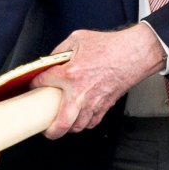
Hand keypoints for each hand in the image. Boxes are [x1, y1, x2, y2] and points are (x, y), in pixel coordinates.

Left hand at [33, 24, 164, 137]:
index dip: (34, 84)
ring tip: (62, 123)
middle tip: (46, 128)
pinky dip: (84, 123)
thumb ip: (60, 51)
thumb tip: (50, 61)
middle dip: (51, 131)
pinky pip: (92, 123)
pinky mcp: (105, 105)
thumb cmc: (110, 45)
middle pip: (62, 123)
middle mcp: (80, 92)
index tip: (33, 86)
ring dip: (69, 127)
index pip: (42, 83)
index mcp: (70, 74)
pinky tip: (80, 117)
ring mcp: (94, 102)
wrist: (135, 53)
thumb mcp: (78, 38)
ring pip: (78, 126)